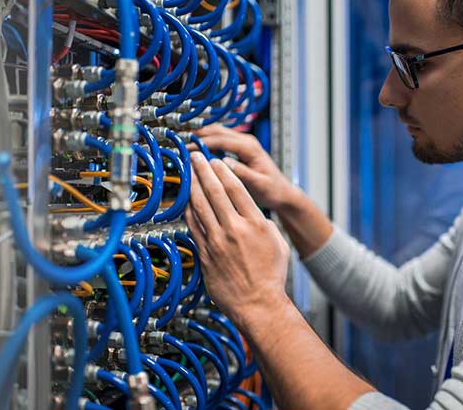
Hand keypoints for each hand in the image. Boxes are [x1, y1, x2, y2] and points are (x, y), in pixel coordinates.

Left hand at [184, 152, 290, 324]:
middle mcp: (235, 229)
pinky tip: (185, 200)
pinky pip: (193, 225)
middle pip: (215, 191)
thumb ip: (263, 224)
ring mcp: (217, 241)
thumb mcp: (277, 243)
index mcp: (255, 223)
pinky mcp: (205, 253)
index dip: (223, 171)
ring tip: (187, 172)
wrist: (258, 305)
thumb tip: (254, 215)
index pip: (236, 188)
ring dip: (192, 185)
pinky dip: (188, 210)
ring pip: (200, 205)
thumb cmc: (270, 278)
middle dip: (203, 170)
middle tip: (195, 157)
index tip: (216, 161)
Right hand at [190, 124, 296, 209]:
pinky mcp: (238, 149)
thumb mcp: (259, 184)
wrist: (282, 192)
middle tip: (180, 145)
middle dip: (197, 136)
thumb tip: (224, 164)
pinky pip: (219, 140)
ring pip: (216, 133)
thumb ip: (242, 173)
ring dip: (200, 136)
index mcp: (250, 147)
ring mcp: (242, 143)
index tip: (188, 150)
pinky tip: (195, 150)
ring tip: (183, 145)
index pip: (221, 140)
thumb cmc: (273, 190)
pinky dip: (206, 142)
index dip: (203, 143)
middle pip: (217, 131)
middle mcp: (246, 141)